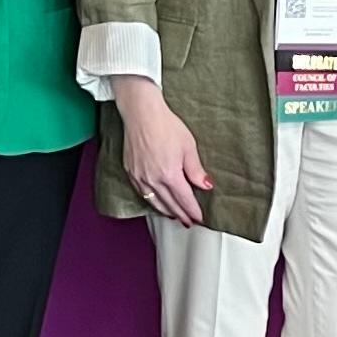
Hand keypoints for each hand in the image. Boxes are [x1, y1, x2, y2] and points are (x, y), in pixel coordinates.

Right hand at [114, 77, 209, 224]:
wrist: (142, 114)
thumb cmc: (166, 125)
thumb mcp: (188, 146)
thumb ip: (196, 169)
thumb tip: (205, 185)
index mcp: (170, 174)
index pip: (184, 199)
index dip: (192, 211)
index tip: (198, 218)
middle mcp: (153, 180)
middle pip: (169, 204)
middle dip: (181, 215)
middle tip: (188, 222)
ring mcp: (140, 177)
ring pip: (154, 202)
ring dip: (166, 211)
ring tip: (175, 216)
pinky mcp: (131, 172)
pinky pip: (141, 193)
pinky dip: (151, 201)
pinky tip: (156, 202)